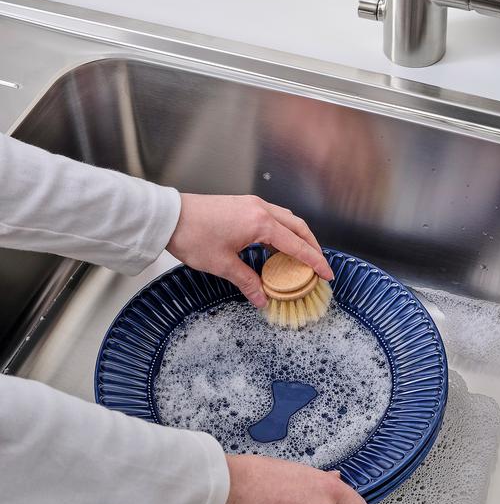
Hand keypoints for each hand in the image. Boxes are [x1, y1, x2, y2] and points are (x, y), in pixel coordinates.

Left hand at [166, 194, 333, 307]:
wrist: (169, 217)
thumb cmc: (193, 236)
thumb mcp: (223, 265)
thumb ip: (247, 281)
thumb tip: (261, 298)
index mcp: (260, 223)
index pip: (297, 245)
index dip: (314, 261)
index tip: (327, 274)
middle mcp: (260, 210)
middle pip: (298, 227)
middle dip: (312, 246)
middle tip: (318, 266)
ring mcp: (252, 205)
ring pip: (286, 220)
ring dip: (298, 238)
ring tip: (300, 258)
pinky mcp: (243, 205)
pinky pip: (272, 218)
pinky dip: (282, 233)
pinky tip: (276, 248)